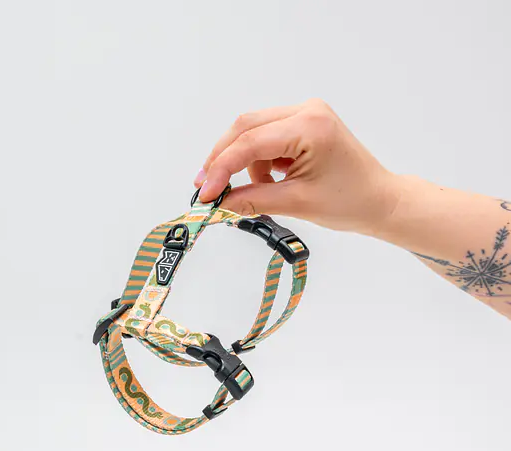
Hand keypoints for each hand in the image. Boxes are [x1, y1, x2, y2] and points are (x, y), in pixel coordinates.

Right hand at [194, 99, 398, 236]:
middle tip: (208, 188)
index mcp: (310, 126)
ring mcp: (306, 115)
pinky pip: (267, 138)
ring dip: (245, 164)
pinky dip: (259, 162)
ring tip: (259, 191)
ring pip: (253, 132)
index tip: (205, 192)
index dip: (221, 168)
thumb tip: (219, 202)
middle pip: (246, 127)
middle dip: (223, 159)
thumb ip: (252, 199)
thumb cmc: (352, 201)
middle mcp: (307, 111)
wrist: (380, 202)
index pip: (250, 142)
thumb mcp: (297, 203)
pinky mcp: (304, 125)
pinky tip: (271, 181)